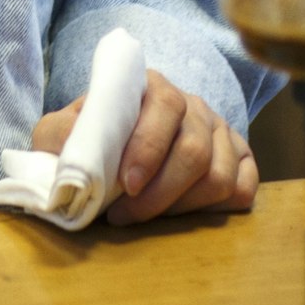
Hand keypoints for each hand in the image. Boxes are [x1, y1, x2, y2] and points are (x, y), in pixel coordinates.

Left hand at [34, 71, 257, 224]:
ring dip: (183, 207)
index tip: (127, 184)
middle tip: (126, 216)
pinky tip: (184, 215)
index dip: (149, 148)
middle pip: (195, 150)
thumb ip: (59, 133)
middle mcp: (193, 105)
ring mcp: (220, 132)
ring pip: (220, 176)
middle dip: (160, 192)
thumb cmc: (90, 140)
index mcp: (152, 88)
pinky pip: (244, 189)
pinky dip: (217, 210)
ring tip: (150, 217)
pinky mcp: (239, 160)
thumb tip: (71, 148)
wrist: (115, 145)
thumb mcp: (62, 131)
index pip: (165, 108)